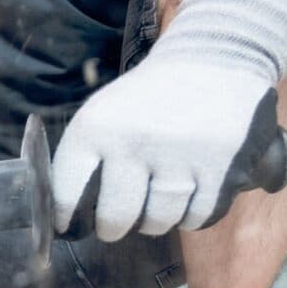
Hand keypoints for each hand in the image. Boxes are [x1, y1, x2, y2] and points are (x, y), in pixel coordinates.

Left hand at [51, 60, 284, 240]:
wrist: (214, 59)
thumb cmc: (146, 100)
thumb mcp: (102, 115)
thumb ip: (81, 161)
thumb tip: (65, 221)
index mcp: (96, 128)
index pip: (67, 195)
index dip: (65, 218)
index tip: (68, 227)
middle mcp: (135, 142)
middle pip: (115, 219)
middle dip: (112, 228)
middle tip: (115, 224)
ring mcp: (180, 156)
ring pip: (158, 222)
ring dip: (154, 220)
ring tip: (156, 200)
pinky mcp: (221, 167)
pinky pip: (197, 217)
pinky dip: (191, 215)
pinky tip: (188, 194)